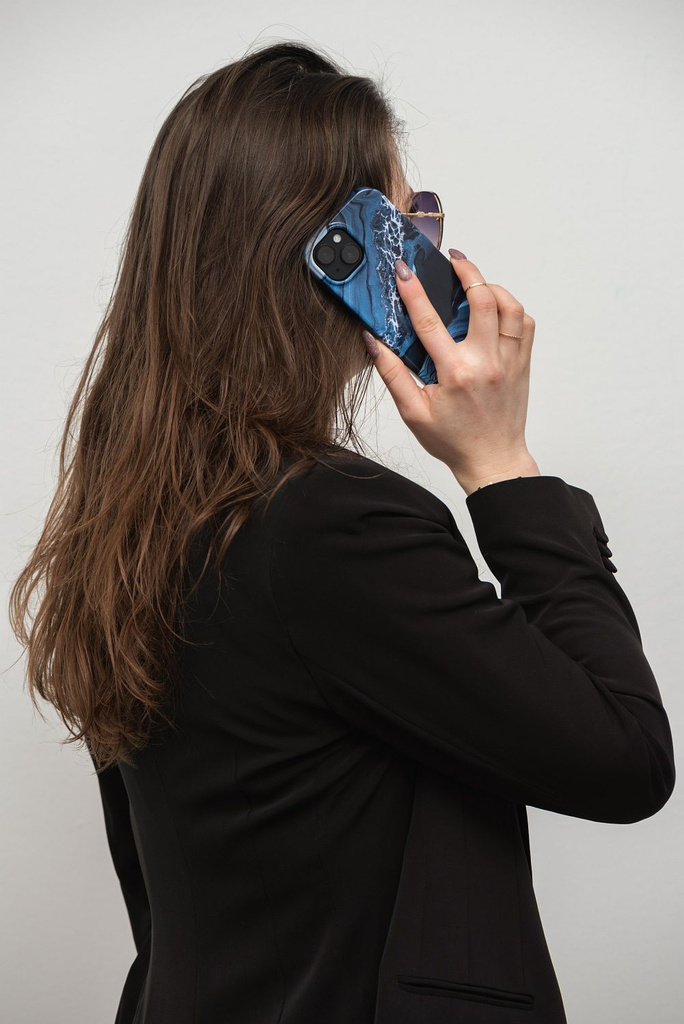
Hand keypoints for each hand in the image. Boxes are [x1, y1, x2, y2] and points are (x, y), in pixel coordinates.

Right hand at [362, 255, 539, 494]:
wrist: (492, 460)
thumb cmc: (452, 440)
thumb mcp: (413, 412)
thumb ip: (392, 373)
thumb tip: (373, 340)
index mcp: (455, 374)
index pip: (430, 321)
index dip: (413, 291)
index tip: (403, 270)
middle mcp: (486, 362)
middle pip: (482, 299)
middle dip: (466, 271)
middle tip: (452, 259)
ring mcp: (509, 361)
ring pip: (510, 306)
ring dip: (492, 286)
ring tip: (475, 280)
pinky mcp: (523, 363)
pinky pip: (524, 323)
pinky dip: (511, 307)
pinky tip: (494, 307)